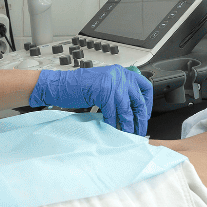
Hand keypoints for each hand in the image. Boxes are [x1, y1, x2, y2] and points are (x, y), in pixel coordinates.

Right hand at [28, 66, 153, 134]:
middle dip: (139, 118)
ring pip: (127, 109)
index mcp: (120, 72)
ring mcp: (111, 82)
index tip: (144, 114)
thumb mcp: (103, 85)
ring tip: (128, 133)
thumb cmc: (78, 86)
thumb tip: (132, 108)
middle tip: (139, 129)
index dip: (147, 103)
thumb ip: (117, 91)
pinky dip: (114, 123)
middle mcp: (119, 75)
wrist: (59, 85)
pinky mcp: (103, 91)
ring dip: (128, 124)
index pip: (144, 86)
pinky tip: (113, 128)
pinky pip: (113, 112)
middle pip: (138, 100)